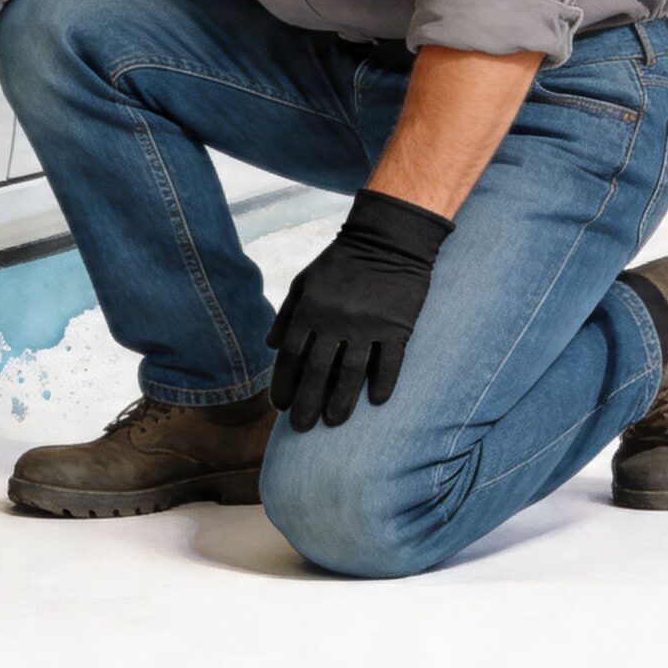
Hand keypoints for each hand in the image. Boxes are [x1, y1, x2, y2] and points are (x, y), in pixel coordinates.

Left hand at [266, 188, 454, 430]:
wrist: (387, 240)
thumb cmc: (341, 261)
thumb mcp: (304, 280)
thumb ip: (286, 313)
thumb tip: (270, 346)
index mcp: (311, 309)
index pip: (291, 355)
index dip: (283, 383)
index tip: (279, 406)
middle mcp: (336, 321)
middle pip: (317, 371)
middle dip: (307, 402)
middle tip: (302, 427)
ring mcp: (368, 325)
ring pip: (351, 373)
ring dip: (341, 401)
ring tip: (334, 422)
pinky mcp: (397, 327)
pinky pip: (389, 362)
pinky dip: (383, 382)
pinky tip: (376, 401)